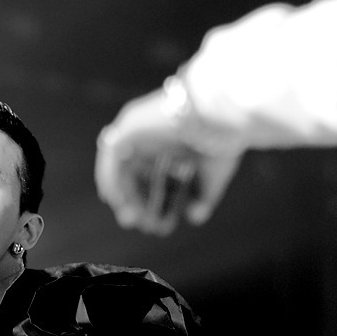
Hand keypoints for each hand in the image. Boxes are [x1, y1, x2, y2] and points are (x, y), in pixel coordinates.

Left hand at [94, 89, 242, 233]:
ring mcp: (138, 127)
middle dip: (135, 204)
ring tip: (132, 217)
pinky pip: (112, 157)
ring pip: (121, 169)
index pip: (151, 178)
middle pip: (133, 177)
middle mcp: (151, 133)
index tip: (158, 226)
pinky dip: (112, 180)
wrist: (223, 109)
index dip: (152, 205)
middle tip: (141, 224)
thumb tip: (195, 217)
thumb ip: (204, 196)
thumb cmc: (224, 135)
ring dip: (125, 195)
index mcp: (170, 141)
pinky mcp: (131, 124)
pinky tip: (120, 200)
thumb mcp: (214, 173)